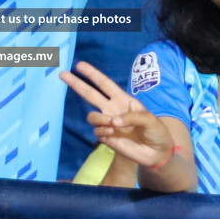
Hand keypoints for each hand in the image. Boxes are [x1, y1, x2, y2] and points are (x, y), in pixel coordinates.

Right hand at [60, 62, 176, 168]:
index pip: (104, 84)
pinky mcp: (106, 137)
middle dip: (76, 83)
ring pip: (92, 116)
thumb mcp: (149, 119)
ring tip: (112, 124)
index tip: (79, 65)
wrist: (157, 153)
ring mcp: (108, 123)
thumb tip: (113, 121)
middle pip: (90, 94)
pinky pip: (96, 131)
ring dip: (100, 119)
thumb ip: (132, 117)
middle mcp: (112, 109)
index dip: (92, 74)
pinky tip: (113, 134)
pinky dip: (103, 131)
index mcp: (123, 100)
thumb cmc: (156, 132)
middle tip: (62, 74)